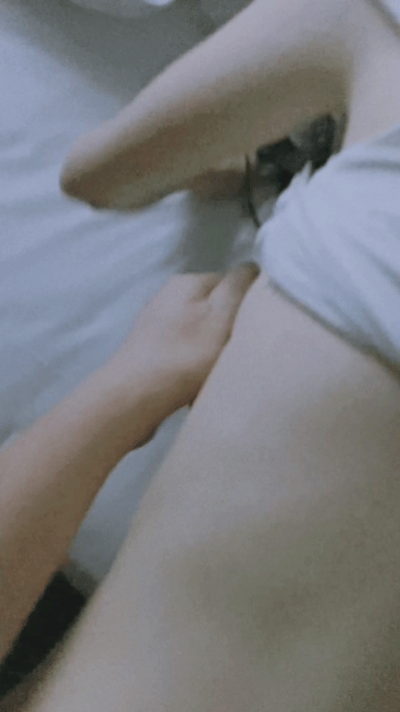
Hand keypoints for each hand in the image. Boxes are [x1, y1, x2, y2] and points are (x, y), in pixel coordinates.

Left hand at [110, 263, 259, 436]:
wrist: (134, 397)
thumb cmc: (185, 355)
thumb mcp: (222, 313)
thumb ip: (239, 286)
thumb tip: (252, 268)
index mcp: (189, 281)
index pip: (235, 280)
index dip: (251, 302)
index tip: (259, 327)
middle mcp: (170, 296)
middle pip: (217, 307)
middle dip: (232, 328)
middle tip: (241, 351)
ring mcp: (157, 323)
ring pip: (202, 331)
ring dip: (214, 350)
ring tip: (219, 371)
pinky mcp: (150, 351)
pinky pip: (186, 352)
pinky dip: (196, 365)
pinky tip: (197, 383)